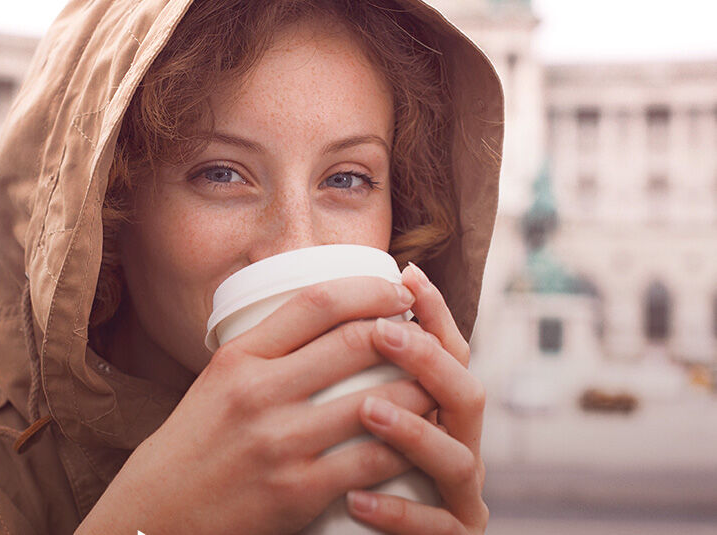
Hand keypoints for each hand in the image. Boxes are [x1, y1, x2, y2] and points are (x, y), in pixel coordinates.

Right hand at [82, 276, 435, 534]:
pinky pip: (372, 461)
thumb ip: (264, 351)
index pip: (315, 302)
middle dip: (406, 335)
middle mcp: (258, 393)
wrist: (157, 514)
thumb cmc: (192, 445)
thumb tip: (324, 316)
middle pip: (355, 343)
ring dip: (419, 392)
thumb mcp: (215, 383)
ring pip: (377, 402)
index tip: (396, 292)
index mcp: (238, 359)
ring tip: (434, 388)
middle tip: (428, 338)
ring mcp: (280, 443)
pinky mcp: (298, 492)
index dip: (367, 289)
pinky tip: (417, 443)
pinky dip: (404, 449)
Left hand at [344, 263, 488, 533]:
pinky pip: (435, 529)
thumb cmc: (348, 475)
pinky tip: (355, 500)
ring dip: (414, 431)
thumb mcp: (353, 419)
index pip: (449, 353)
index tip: (407, 276)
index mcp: (440, 412)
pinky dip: (397, 515)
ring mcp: (459, 497)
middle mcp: (460, 447)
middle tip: (384, 332)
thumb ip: (351, 375)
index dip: (435, 314)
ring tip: (369, 411)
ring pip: (457, 458)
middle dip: (428, 360)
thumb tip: (320, 311)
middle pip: (465, 394)